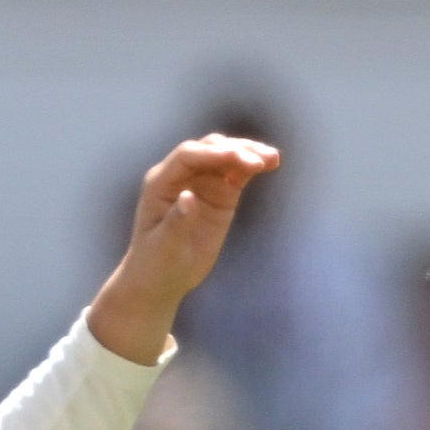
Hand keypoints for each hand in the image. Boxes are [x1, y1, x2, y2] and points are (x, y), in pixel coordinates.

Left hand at [83, 135, 282, 364]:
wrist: (162, 279)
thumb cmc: (156, 264)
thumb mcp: (165, 247)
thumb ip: (176, 221)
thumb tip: (190, 197)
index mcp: (161, 182)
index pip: (188, 156)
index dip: (213, 154)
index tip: (238, 159)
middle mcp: (181, 175)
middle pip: (209, 149)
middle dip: (234, 150)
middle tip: (259, 161)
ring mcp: (202, 183)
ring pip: (226, 157)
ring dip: (248, 153)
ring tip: (272, 158)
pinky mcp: (219, 194)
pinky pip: (237, 174)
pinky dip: (252, 167)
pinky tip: (270, 163)